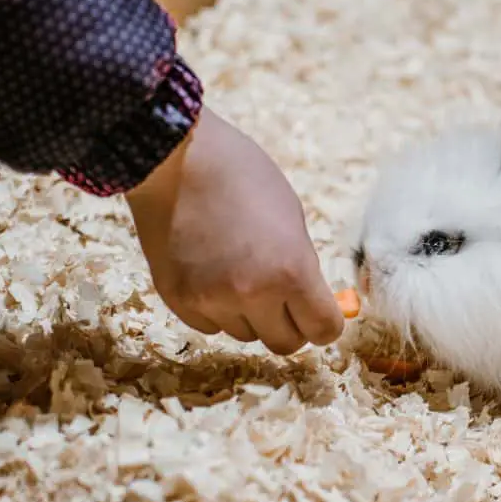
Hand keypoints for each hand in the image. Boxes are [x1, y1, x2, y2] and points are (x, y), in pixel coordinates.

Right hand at [124, 106, 343, 353]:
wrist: (176, 157)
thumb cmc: (242, 175)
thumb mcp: (292, 217)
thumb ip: (303, 266)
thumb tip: (313, 303)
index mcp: (291, 271)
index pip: (323, 331)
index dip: (325, 324)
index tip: (320, 314)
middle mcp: (252, 294)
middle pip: (285, 344)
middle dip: (290, 325)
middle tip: (283, 300)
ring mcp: (210, 300)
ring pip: (246, 335)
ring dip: (250, 316)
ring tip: (239, 273)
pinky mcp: (177, 300)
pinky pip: (210, 325)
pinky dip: (217, 309)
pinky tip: (211, 273)